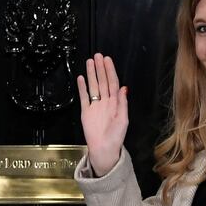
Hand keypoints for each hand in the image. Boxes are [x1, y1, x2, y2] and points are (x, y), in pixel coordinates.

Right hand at [77, 53, 128, 176]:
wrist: (104, 149)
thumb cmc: (116, 137)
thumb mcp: (123, 120)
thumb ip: (122, 103)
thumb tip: (124, 88)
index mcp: (115, 103)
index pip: (113, 83)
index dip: (110, 71)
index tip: (107, 60)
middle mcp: (105, 102)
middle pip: (102, 81)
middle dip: (100, 69)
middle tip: (98, 56)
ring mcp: (95, 106)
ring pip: (93, 86)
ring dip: (91, 74)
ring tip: (89, 62)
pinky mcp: (86, 111)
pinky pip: (84, 97)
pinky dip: (82, 87)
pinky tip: (81, 78)